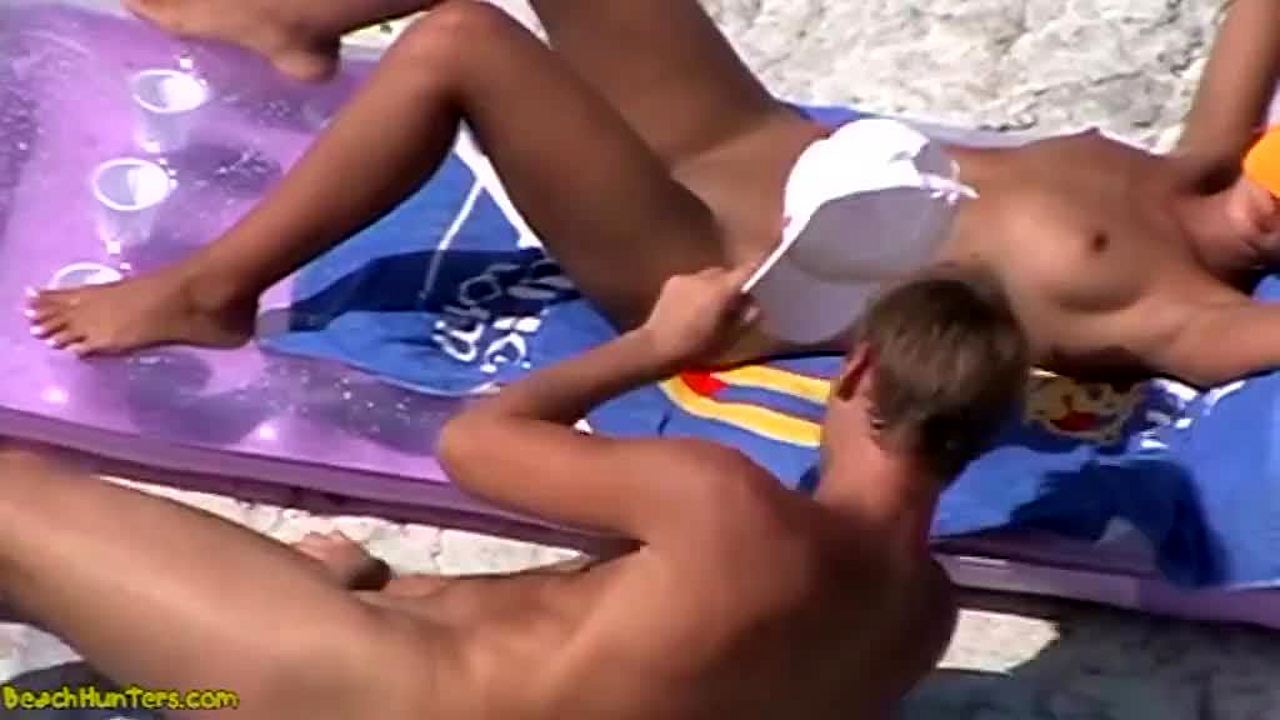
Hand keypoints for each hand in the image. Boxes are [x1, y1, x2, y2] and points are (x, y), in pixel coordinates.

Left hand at [638, 264, 759, 368]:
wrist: (656, 348)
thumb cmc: (696, 347)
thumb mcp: (728, 339)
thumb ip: (746, 318)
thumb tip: (755, 304)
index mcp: (722, 289)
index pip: (747, 270)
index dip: (758, 270)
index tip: (765, 274)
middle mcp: (705, 277)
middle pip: (727, 273)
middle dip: (732, 285)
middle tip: (734, 303)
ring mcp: (686, 277)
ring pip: (709, 277)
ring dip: (714, 287)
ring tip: (710, 307)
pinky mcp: (672, 281)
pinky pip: (692, 281)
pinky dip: (697, 290)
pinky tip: (691, 308)